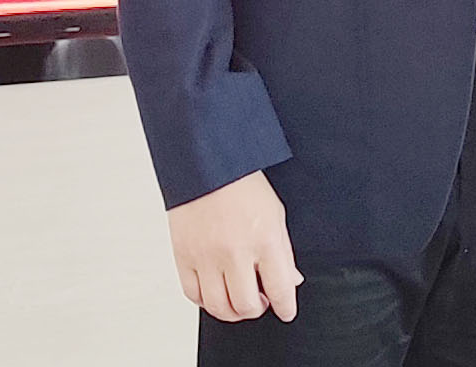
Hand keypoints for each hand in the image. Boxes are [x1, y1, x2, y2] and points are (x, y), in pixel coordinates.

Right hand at [168, 171, 302, 322]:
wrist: (206, 164)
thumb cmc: (242, 184)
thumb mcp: (275, 214)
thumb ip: (284, 252)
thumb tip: (291, 281)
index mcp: (264, 239)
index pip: (280, 289)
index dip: (286, 307)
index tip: (286, 311)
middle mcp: (235, 251)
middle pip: (246, 305)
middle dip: (257, 309)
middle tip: (260, 302)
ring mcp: (206, 256)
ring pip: (218, 307)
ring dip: (232, 311)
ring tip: (238, 301)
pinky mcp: (183, 256)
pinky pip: (193, 294)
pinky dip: (205, 301)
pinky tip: (215, 292)